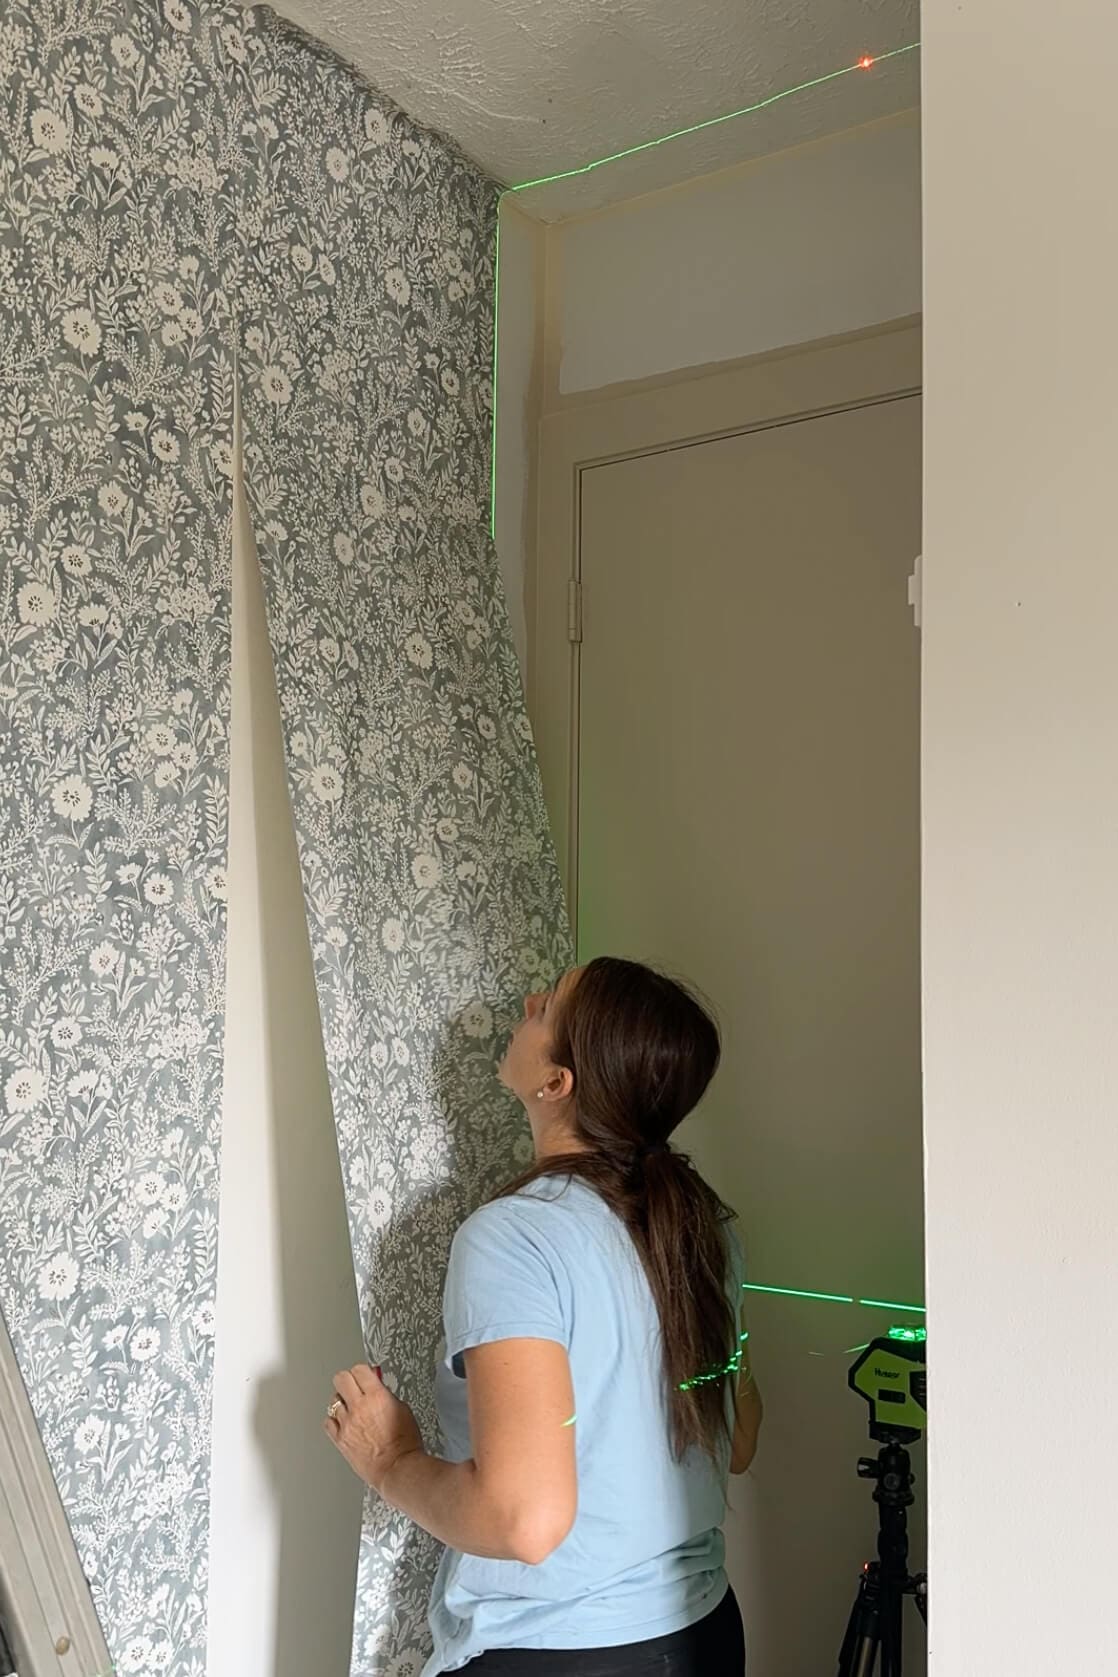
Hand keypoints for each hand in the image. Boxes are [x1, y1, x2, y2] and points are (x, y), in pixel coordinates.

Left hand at [324, 1363, 423, 1493]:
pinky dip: (335, 1420)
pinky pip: (328, 1422)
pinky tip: (344, 1423)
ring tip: (352, 1409)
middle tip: (354, 1386)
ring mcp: (347, 1424)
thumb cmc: (404, 1442)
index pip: (359, 1370)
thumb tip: (376, 1386)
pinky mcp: (340, 1439)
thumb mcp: (402, 1408)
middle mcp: (359, 1408)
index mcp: (377, 1396)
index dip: (363, 1371)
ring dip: (343, 1402)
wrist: (397, 1467)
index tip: (365, 1375)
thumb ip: (385, 1394)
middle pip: (341, 1379)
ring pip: (333, 1400)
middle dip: (348, 1380)